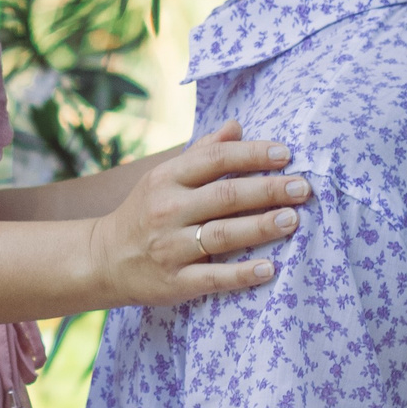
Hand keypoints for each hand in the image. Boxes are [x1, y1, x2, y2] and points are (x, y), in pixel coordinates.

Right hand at [84, 122, 309, 306]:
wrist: (103, 260)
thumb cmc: (145, 213)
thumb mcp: (164, 178)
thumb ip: (202, 153)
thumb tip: (237, 126)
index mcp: (167, 178)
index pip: (215, 159)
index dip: (252, 154)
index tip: (286, 154)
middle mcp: (167, 209)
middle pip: (225, 196)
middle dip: (268, 190)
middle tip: (303, 188)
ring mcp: (170, 247)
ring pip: (222, 234)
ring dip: (261, 227)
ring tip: (293, 220)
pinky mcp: (174, 281)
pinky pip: (213, 277)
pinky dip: (241, 273)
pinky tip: (269, 269)